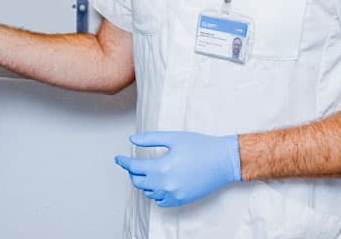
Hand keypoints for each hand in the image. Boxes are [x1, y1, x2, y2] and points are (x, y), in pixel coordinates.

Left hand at [114, 131, 240, 207]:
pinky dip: (156, 193)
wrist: (223, 161)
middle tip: (133, 163)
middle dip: (133, 172)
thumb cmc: (200, 146)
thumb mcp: (173, 138)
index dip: (123, 162)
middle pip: (138, 182)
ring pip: (148, 193)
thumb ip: (150, 139)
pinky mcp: (181, 200)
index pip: (134, 167)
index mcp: (161, 168)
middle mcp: (165, 184)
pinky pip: (161, 201)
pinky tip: (159, 184)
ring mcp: (173, 195)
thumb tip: (132, 140)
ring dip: (144, 182)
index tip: (118, 158)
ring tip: (147, 172)